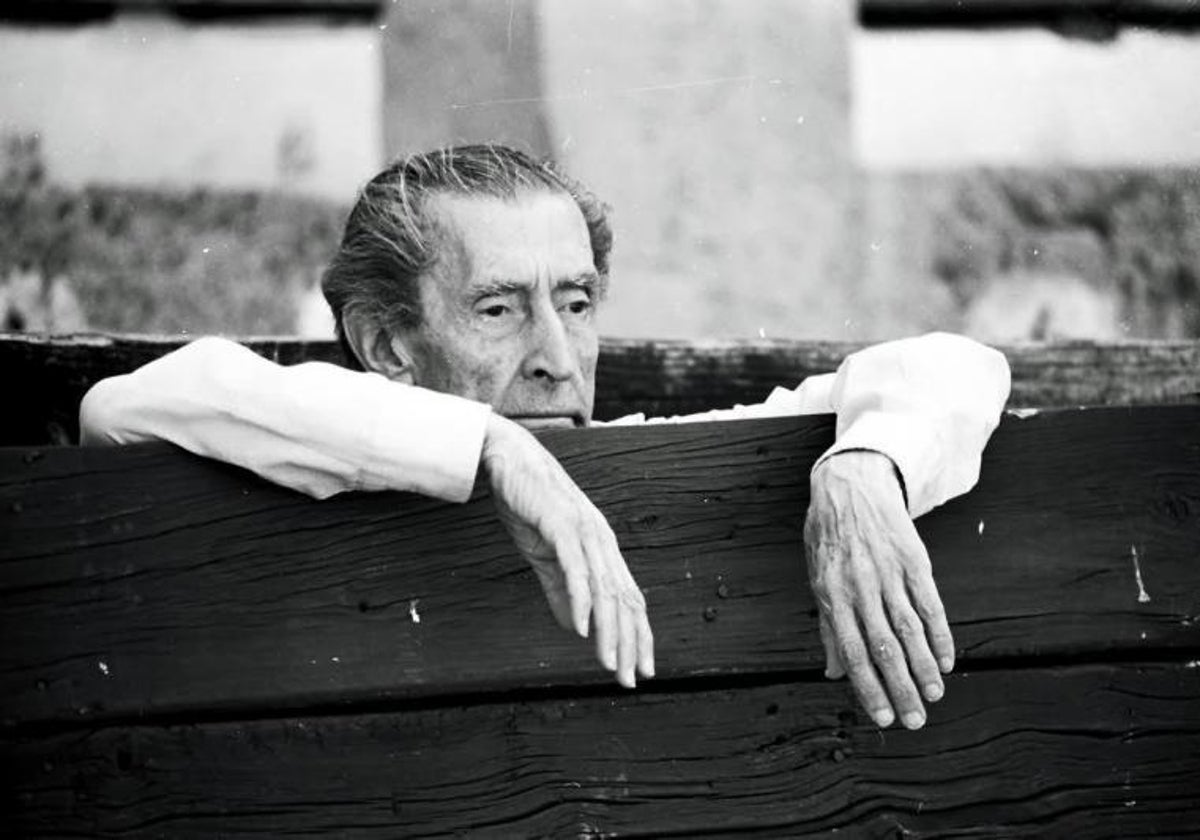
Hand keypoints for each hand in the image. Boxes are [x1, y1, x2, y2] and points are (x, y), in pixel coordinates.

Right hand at [481, 414, 653, 687]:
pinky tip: (584, 627)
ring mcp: (585, 531)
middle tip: (632, 680)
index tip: (640, 669)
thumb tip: (577, 627)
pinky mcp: (561, 524)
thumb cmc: (528, 504)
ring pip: (606, 590)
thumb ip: (561, 590)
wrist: (507, 458)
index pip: (628, 599)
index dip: (638, 635)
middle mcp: (602, 541)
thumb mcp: (545, 555)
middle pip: (625, 600)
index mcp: (602, 549)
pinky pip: (576, 568)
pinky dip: (583, 599)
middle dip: (632, 643)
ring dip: (611, 631)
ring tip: (612, 664)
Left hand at [804, 451, 953, 729]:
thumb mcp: (817, 578)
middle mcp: (861, 587)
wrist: (851, 484)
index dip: (868, 687)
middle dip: (900, 687)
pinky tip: (945, 660)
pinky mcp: (914, 560)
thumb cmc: (829, 538)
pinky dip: (940, 634)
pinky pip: (930, 604)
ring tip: (934, 697)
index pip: (852, 651)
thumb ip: (829, 626)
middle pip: (884, 647)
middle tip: (916, 721)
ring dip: (923, 667)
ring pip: (909, 629)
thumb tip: (832, 672)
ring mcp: (889, 573)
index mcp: (833, 595)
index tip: (884, 718)